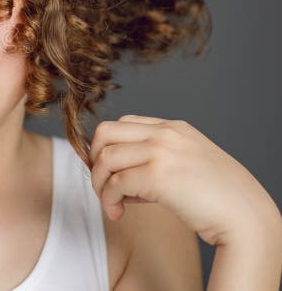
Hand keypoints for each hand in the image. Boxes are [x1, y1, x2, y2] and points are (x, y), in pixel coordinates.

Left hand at [89, 114, 281, 246]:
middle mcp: (166, 133)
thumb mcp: (187, 164)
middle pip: (105, 133)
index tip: (111, 172)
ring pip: (105, 158)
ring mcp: (161, 151)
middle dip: (95, 160)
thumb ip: (156, 160)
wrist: (246, 218)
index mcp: (174, 128)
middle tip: (103, 184)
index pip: (123, 124)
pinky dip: (109, 200)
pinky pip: (115, 183)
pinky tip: (118, 212)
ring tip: (111, 203)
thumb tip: (119, 176)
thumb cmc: (219, 199)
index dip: (109, 148)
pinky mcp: (157, 175)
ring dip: (99, 184)